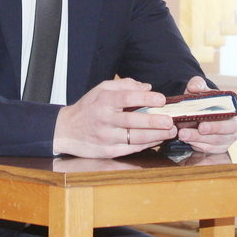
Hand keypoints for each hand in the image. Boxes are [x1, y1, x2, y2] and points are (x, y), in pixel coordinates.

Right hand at [53, 78, 177, 157]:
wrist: (66, 130)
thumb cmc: (88, 107)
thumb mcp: (101, 89)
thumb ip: (124, 85)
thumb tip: (147, 87)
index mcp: (103, 101)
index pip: (126, 98)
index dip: (145, 98)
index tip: (161, 99)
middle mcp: (104, 119)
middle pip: (132, 121)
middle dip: (154, 121)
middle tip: (170, 120)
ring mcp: (106, 137)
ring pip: (134, 138)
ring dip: (155, 136)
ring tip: (170, 131)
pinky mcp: (108, 151)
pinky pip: (131, 149)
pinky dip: (146, 145)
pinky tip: (158, 140)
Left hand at [176, 76, 236, 153]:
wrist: (194, 115)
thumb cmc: (201, 101)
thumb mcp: (198, 90)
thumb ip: (196, 85)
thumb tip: (194, 87)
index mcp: (232, 104)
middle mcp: (234, 121)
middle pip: (230, 126)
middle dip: (214, 127)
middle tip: (201, 127)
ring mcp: (229, 136)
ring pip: (217, 139)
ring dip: (200, 138)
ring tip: (184, 134)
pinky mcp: (221, 147)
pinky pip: (211, 148)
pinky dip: (198, 144)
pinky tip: (187, 140)